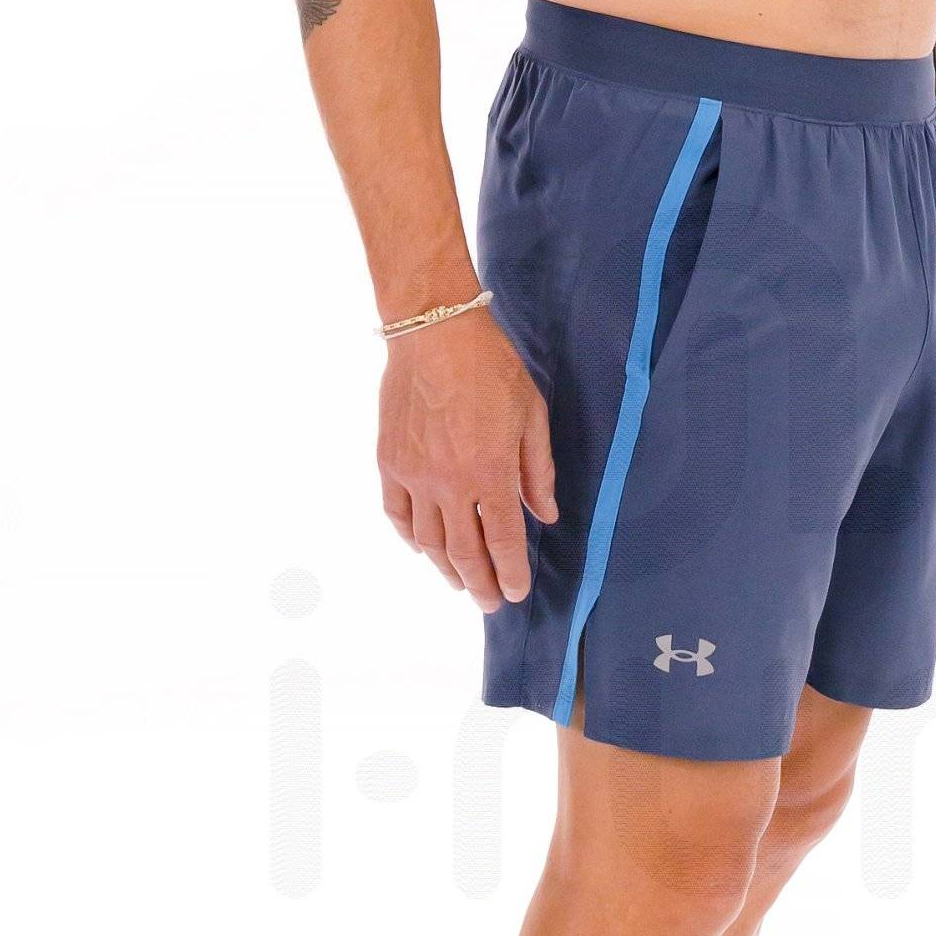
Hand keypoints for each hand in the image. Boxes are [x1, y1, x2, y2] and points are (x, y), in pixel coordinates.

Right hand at [378, 305, 556, 610]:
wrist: (434, 332)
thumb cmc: (490, 368)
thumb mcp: (531, 417)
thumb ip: (538, 472)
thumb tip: (545, 516)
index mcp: (490, 474)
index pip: (503, 542)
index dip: (510, 574)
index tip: (515, 593)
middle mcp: (450, 485)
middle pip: (464, 553)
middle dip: (480, 585)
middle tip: (489, 603)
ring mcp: (415, 476)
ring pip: (429, 542)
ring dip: (446, 569)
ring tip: (461, 582)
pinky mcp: (390, 462)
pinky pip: (398, 515)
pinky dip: (411, 538)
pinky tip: (422, 548)